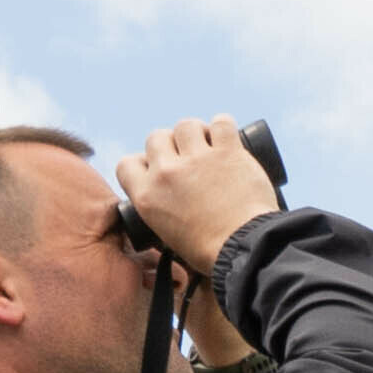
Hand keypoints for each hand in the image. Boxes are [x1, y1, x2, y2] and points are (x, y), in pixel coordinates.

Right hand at [114, 117, 278, 282]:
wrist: (244, 249)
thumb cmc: (209, 250)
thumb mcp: (167, 234)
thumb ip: (160, 209)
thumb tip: (166, 194)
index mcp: (147, 196)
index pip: (127, 163)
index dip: (144, 162)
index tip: (159, 168)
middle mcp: (167, 173)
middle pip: (156, 137)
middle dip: (171, 145)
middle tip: (188, 159)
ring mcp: (197, 160)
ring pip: (186, 125)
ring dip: (197, 132)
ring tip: (210, 147)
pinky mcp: (227, 152)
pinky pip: (221, 122)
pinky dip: (223, 126)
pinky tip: (228, 138)